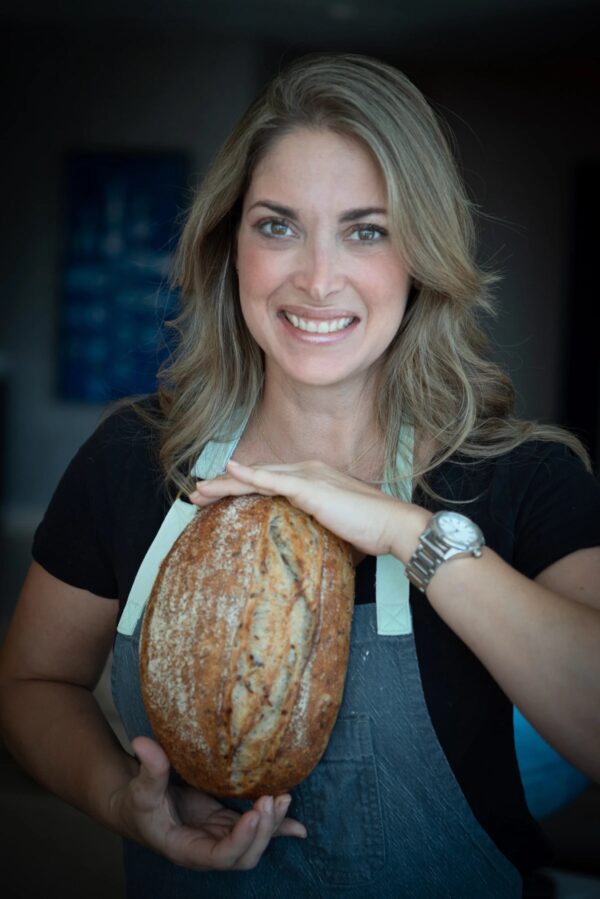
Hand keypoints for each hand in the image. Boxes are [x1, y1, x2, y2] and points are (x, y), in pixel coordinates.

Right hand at [110, 737, 305, 870]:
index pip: (220, 856)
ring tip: (284, 797)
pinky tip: (299, 827)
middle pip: (244, 855)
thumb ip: (148, 769)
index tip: (254, 813)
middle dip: (263, 832)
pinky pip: (256, 829)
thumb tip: (142, 743)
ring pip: (254, 842)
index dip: (240, 840)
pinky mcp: (227, 823)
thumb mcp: (140, 789)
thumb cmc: (137, 804)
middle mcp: (208, 848)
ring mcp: (221, 836)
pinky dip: (279, 827)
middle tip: (272, 799)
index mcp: (186, 849)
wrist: (137, 808)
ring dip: (273, 825)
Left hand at [189, 459, 427, 558]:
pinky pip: (271, 480)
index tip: (217, 497)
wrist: (393, 525)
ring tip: (199, 491)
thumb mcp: (335, 525)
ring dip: (224, 482)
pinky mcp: (309, 487)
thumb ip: (315, 525)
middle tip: (196, 494)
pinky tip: (228, 472)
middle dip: (223, 484)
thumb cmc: (370, 530)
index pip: (268, 480)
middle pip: (256, 475)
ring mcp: (307, 476)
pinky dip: (247, 475)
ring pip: (256, 476)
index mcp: (312, 478)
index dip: (241, 486)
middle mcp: (307, 470)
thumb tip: (301, 544)